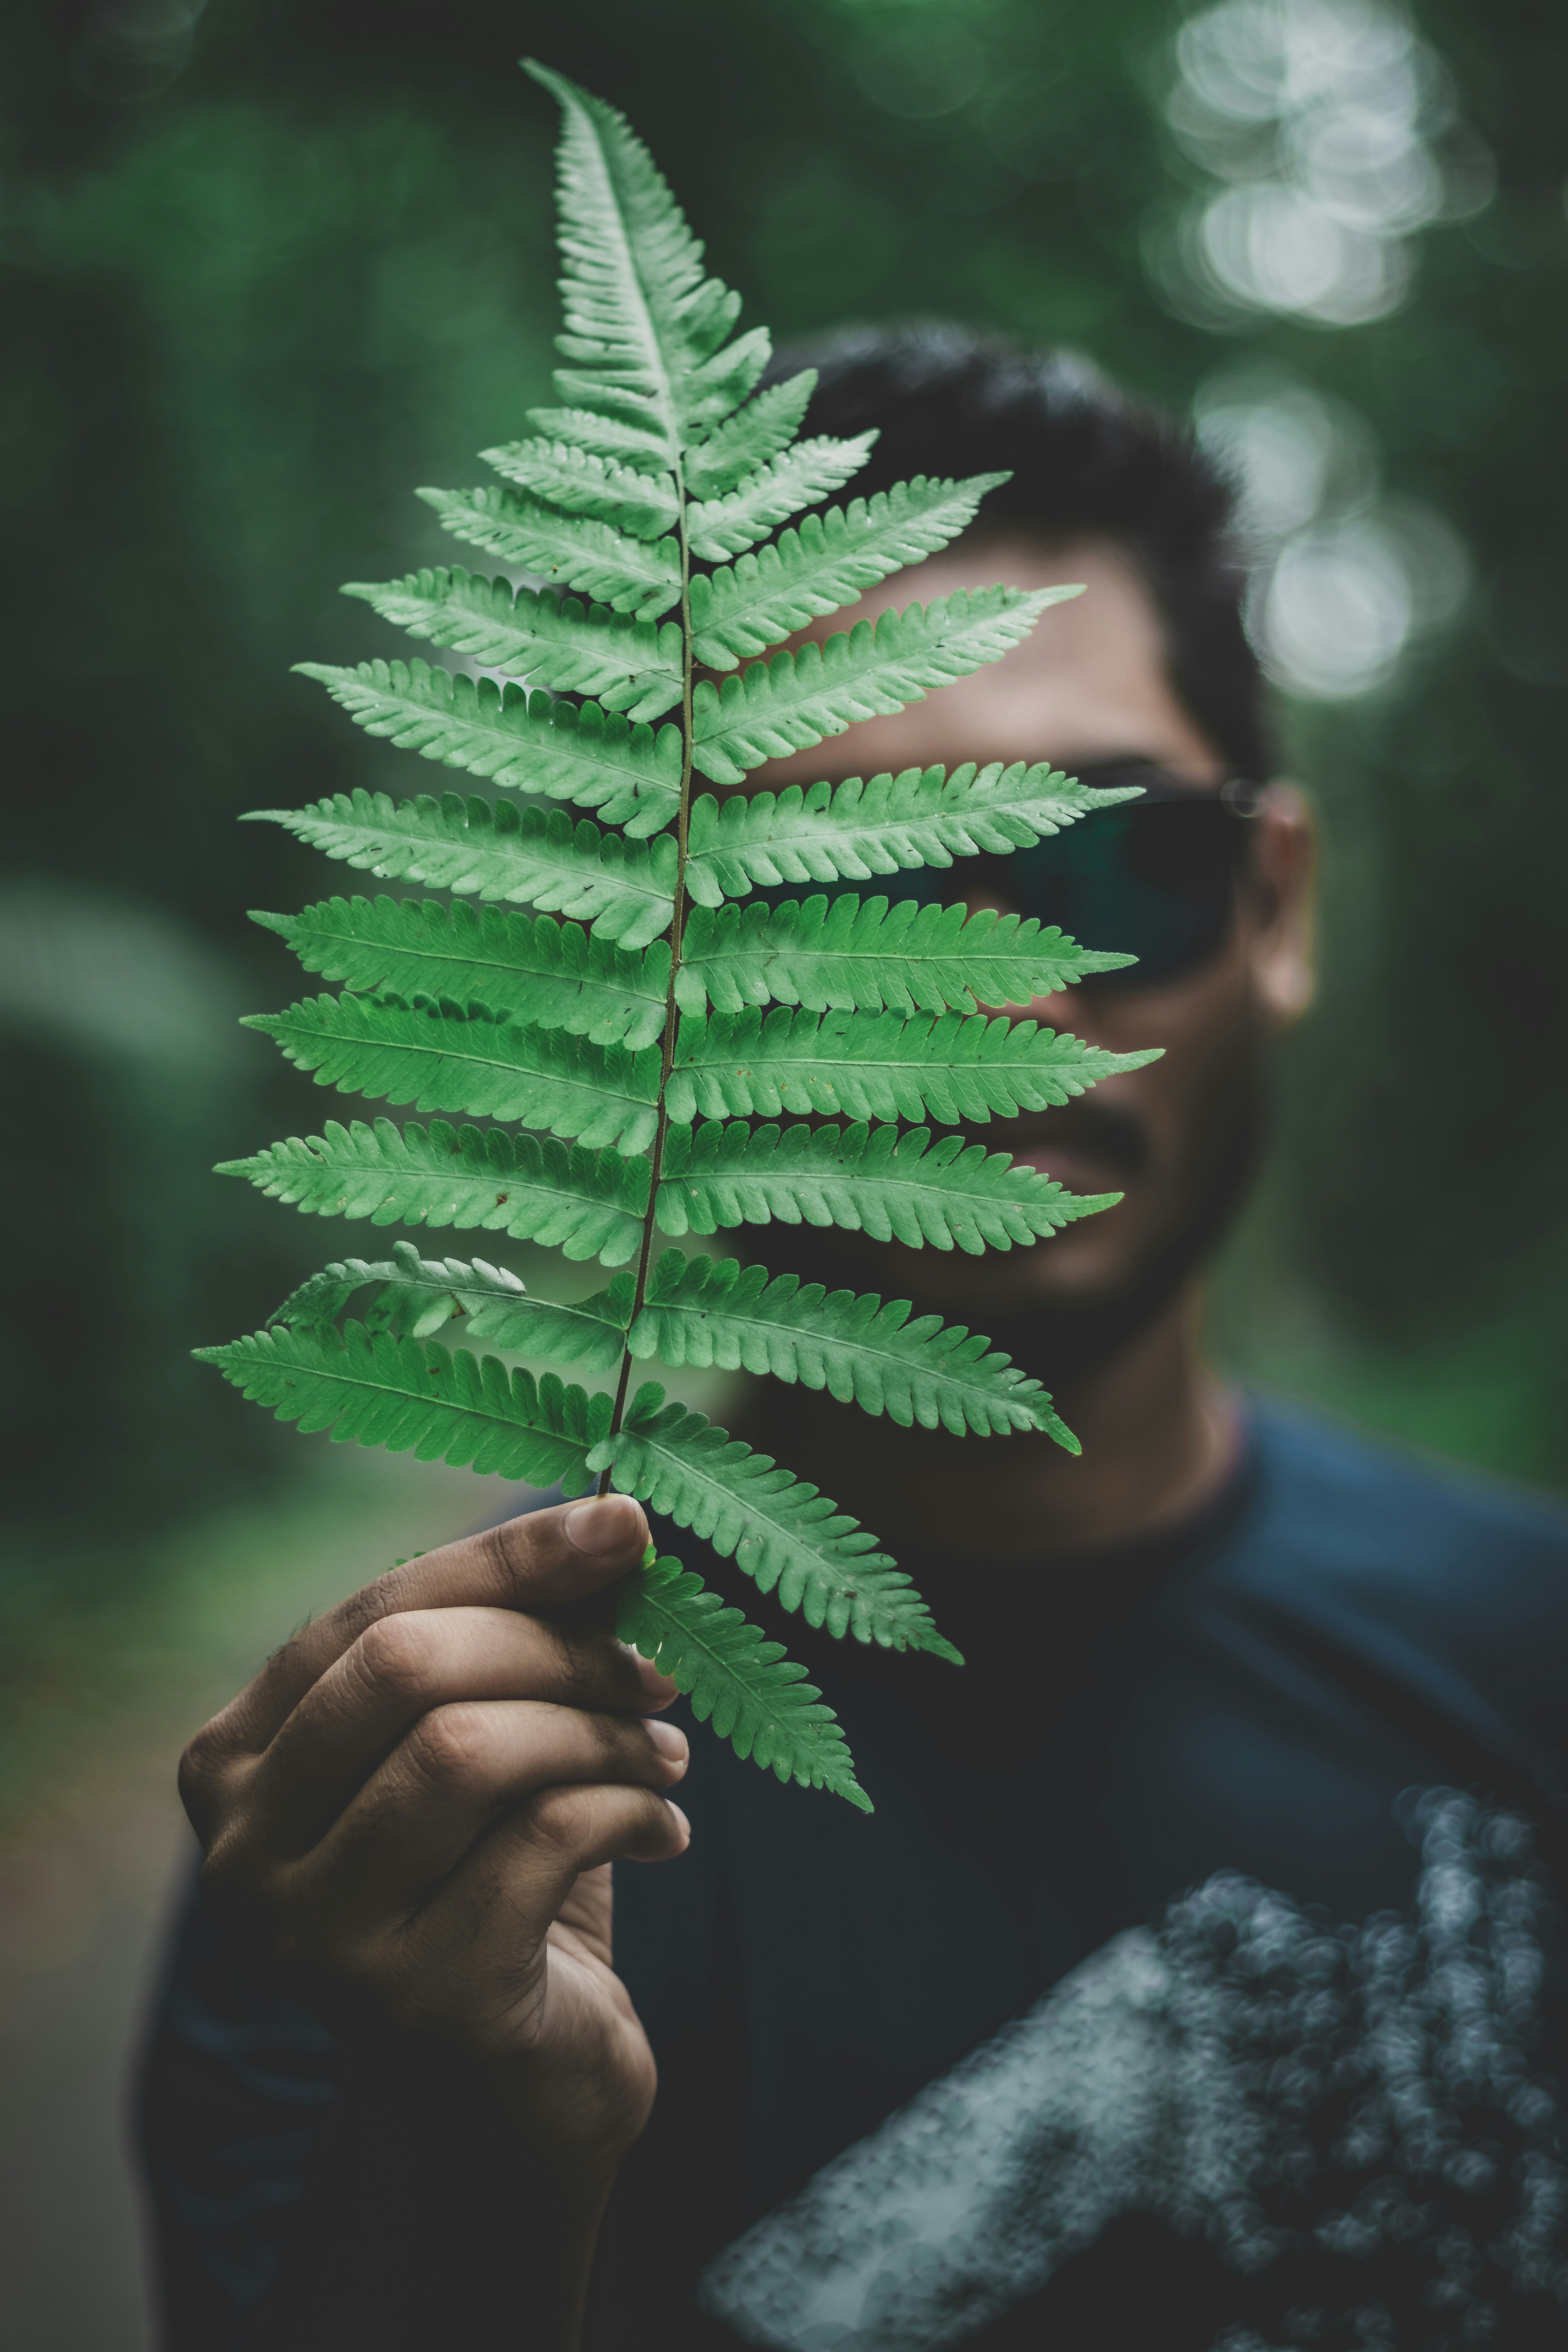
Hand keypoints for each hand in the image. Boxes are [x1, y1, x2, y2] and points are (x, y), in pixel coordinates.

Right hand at [179, 1494, 687, 2195]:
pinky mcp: (418, 2001)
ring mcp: (318, 1937)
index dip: (507, 1558)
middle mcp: (244, 1854)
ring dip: (601, 1731)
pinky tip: (666, 1829)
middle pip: (406, 1670)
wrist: (514, 2101)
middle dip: (555, 1646)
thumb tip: (611, 1522)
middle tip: (657, 1666)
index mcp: (234, 1766)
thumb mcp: (483, 1750)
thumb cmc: (493, 1892)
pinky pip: (542, 1842)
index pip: (368, 1612)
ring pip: (473, 1752)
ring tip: (666, 1753)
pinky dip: (630, 1812)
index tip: (623, 1525)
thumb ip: (517, 1643)